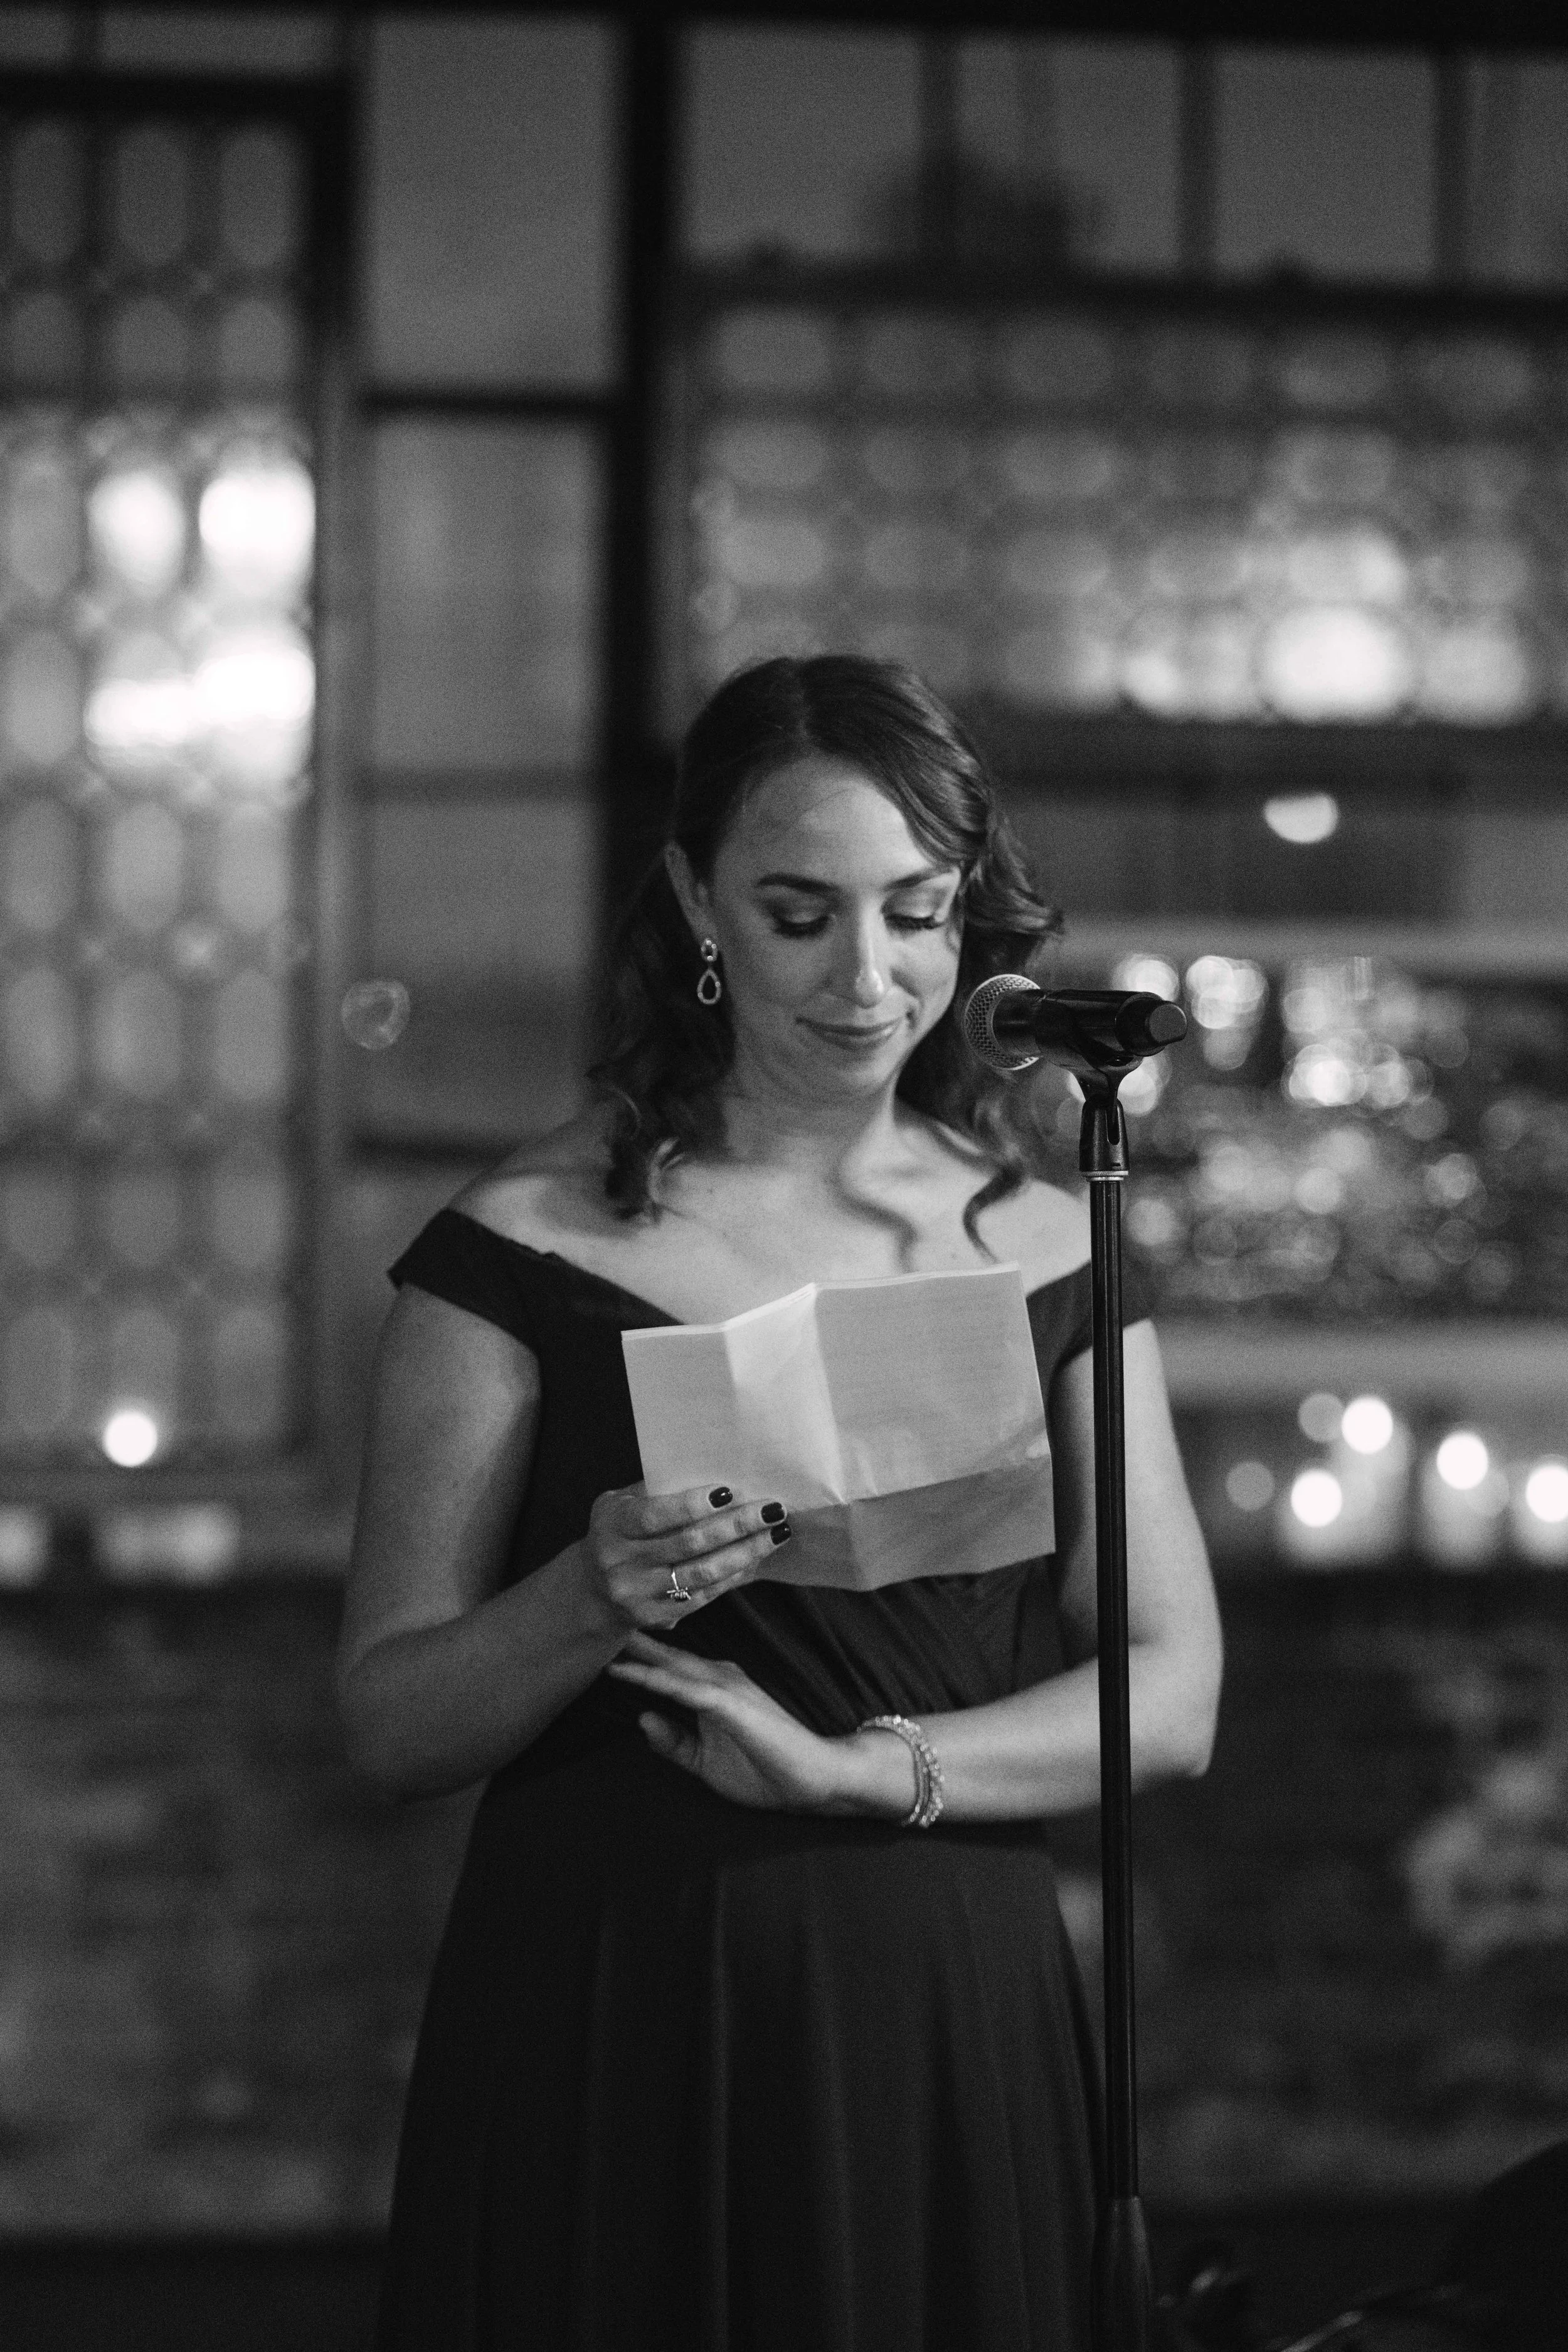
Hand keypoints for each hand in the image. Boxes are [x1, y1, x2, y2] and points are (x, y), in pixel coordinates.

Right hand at [580, 1482, 791, 1632]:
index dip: (694, 1504)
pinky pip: (702, 1597)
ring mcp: (638, 1594)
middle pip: (688, 1544)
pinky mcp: (654, 1617)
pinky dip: (732, 1577)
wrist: (591, 1592)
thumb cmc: (616, 1532)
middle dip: (736, 1525)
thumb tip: (711, 1468)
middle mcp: (621, 1562)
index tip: (730, 1490)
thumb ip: (654, 1490)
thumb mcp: (618, 1505)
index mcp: (612, 1526)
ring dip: (745, 1553)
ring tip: (777, 1533)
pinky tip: (755, 1559)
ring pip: (702, 1574)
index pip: (656, 1514)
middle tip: (773, 1509)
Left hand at [606, 1632, 854, 1811]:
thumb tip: (641, 1719)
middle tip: (595, 1614)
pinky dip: (660, 1680)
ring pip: (674, 1665)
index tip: (599, 1638)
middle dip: (630, 1639)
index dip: (635, 1652)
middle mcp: (719, 1677)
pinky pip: (689, 1690)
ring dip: (638, 1652)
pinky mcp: (734, 1706)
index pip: (667, 1665)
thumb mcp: (704, 1760)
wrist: (812, 1782)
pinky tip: (634, 1674)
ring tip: (605, 1634)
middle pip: (667, 1654)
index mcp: (712, 1687)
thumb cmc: (763, 1770)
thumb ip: (674, 1742)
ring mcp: (728, 1688)